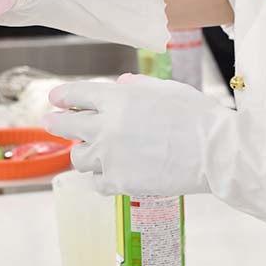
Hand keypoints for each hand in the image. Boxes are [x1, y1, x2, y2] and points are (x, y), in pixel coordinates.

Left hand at [44, 74, 229, 196]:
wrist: (215, 152)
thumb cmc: (196, 116)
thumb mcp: (166, 89)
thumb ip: (138, 85)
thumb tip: (121, 83)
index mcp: (118, 97)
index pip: (78, 94)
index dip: (63, 95)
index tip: (55, 98)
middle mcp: (107, 125)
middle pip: (67, 125)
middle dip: (55, 122)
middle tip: (49, 121)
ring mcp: (111, 156)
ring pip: (78, 157)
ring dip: (81, 152)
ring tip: (85, 152)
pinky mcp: (120, 182)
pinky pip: (96, 182)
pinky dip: (99, 178)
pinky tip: (105, 174)